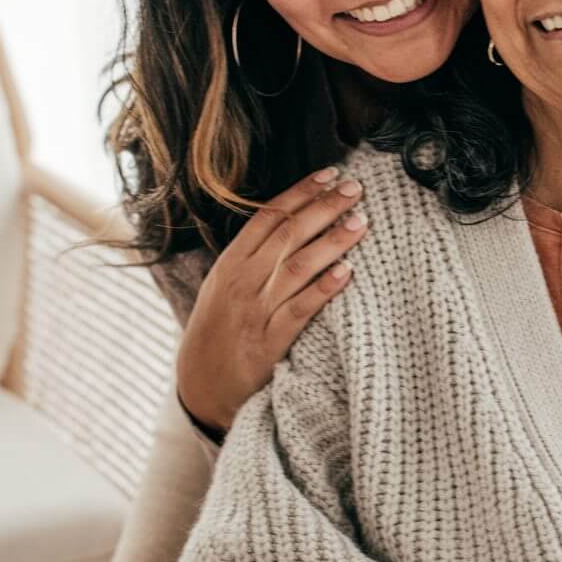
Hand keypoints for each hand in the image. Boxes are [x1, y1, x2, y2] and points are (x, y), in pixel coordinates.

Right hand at [174, 166, 367, 433]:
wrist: (200, 387)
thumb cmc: (219, 332)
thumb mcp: (224, 287)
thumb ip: (253, 257)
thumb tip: (293, 222)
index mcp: (230, 263)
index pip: (268, 217)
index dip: (301, 193)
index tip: (330, 174)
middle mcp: (241, 281)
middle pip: (288, 235)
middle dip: (323, 207)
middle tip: (356, 188)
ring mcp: (255, 311)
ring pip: (297, 266)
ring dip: (332, 241)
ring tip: (361, 221)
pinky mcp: (269, 342)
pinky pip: (300, 310)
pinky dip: (324, 289)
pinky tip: (347, 272)